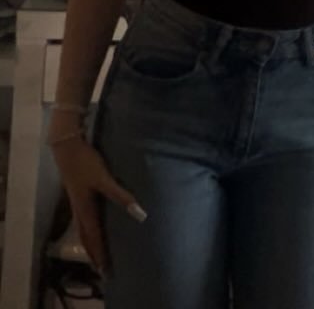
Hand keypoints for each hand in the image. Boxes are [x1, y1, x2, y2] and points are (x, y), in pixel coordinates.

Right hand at [52, 136, 146, 275]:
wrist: (67, 148)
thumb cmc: (86, 164)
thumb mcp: (104, 179)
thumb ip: (121, 195)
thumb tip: (139, 214)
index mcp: (85, 210)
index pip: (94, 238)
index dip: (99, 254)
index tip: (105, 270)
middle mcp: (79, 210)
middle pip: (86, 238)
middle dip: (94, 254)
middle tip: (101, 269)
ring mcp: (77, 203)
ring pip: (83, 230)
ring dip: (90, 243)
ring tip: (97, 254)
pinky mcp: (78, 195)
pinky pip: (83, 220)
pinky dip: (88, 230)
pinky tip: (93, 226)